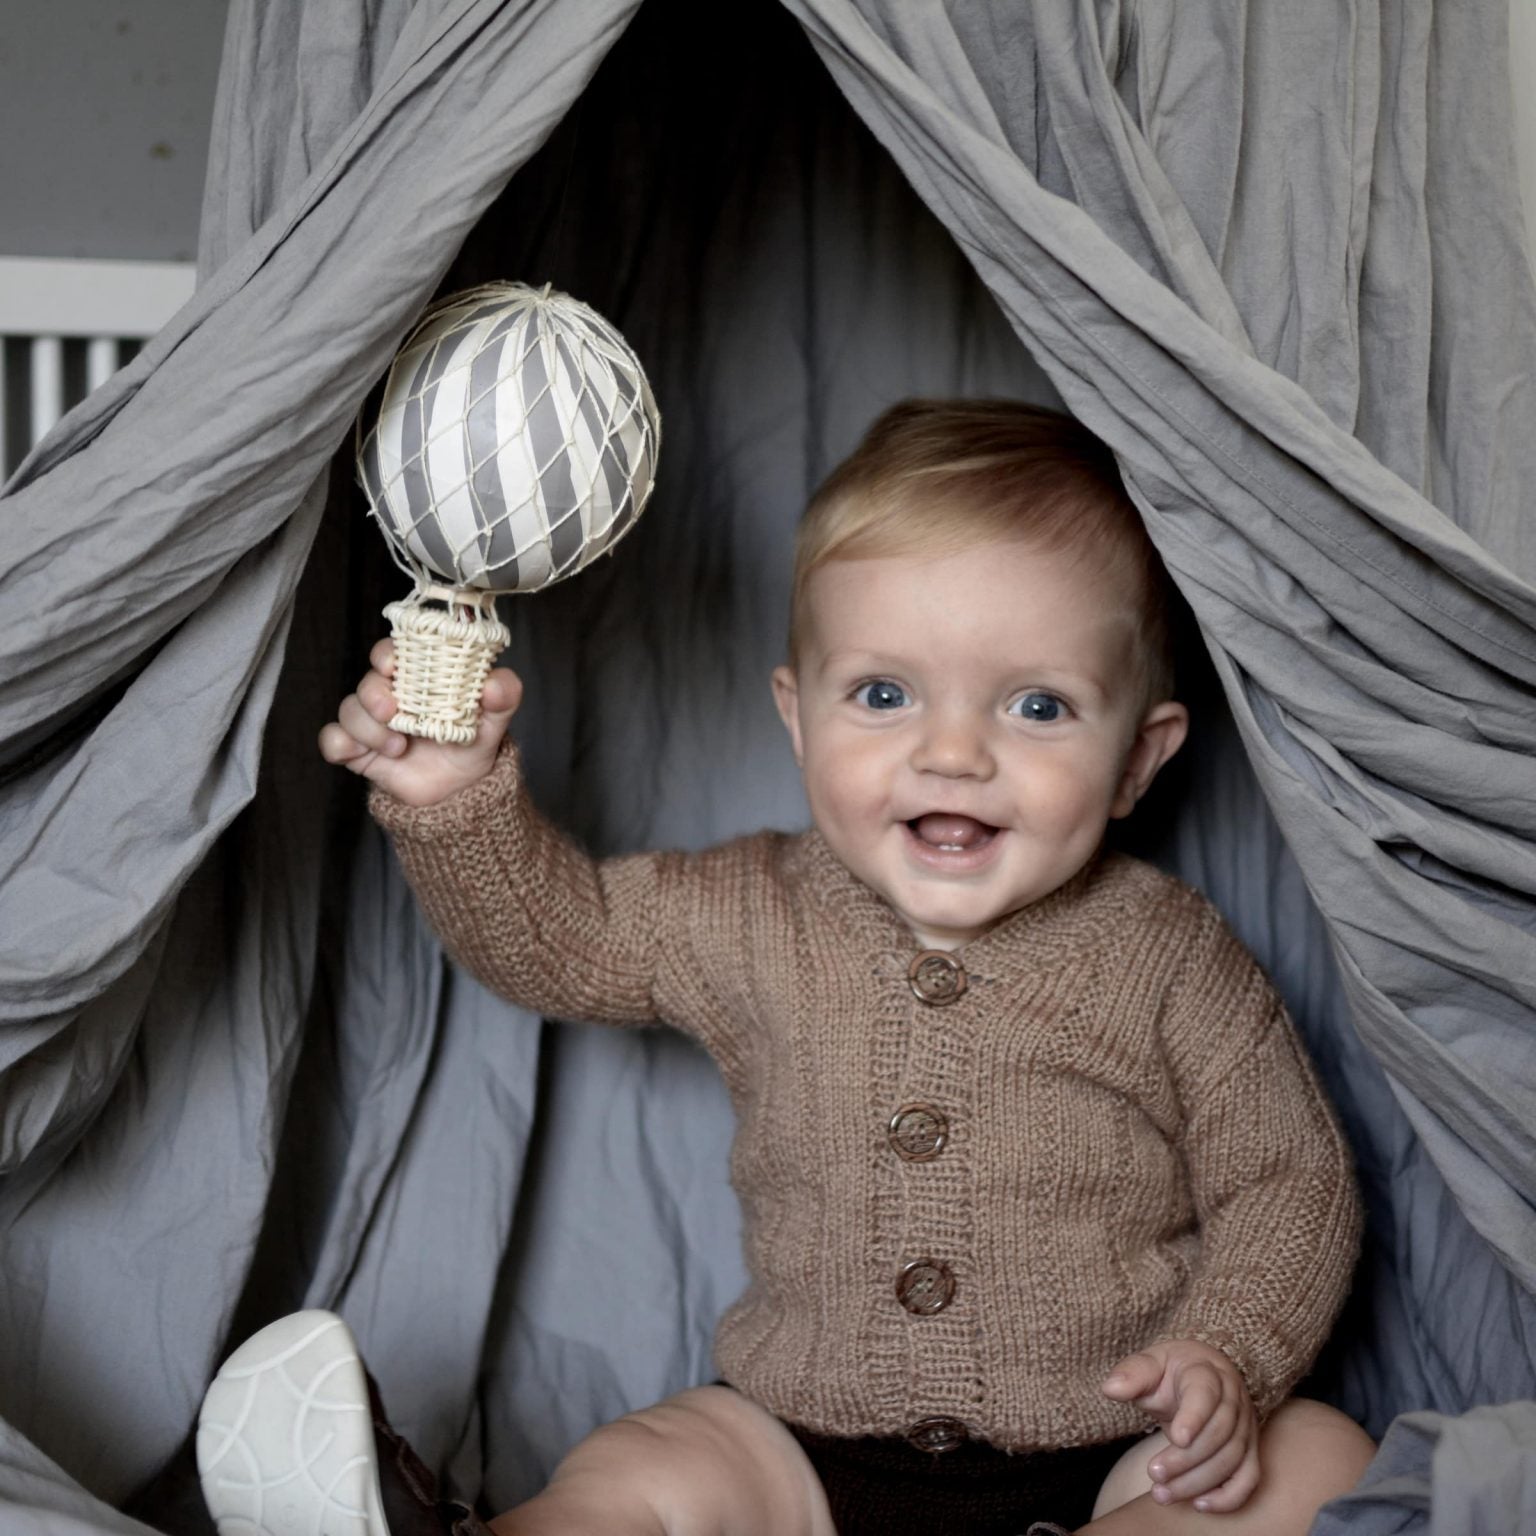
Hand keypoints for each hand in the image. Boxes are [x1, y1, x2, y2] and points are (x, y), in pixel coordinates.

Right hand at [318, 638, 522, 806]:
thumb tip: (494, 685)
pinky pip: (332, 740)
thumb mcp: (494, 722)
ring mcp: (372, 722)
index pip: (393, 652)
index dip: (387, 654)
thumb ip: (503, 698)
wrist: (459, 792)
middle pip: (367, 682)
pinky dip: (338, 745)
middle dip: (374, 695)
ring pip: (349, 711)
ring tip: (399, 749)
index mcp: (419, 678)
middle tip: (392, 713)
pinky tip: (358, 755)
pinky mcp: (358, 750)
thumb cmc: (471, 744)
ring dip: (369, 729)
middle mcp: (391, 695)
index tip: (391, 665)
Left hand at [1101, 1340, 1259, 1512]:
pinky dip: (1229, 1496)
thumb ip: (1132, 1374)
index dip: (1194, 1417)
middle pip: (1219, 1433)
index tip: (1176, 1438)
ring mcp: (1246, 1425)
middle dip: (1186, 1459)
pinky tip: (1198, 1504)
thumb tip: (1110, 1388)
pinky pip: (1248, 1478)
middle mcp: (1233, 1398)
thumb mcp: (1150, 1364)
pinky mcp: (1249, 1449)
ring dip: (1198, 1481)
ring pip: (1232, 1459)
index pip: (1206, 1393)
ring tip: (1162, 1494)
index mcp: (1207, 1371)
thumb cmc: (1171, 1372)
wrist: (1203, 1374)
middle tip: (1153, 1473)